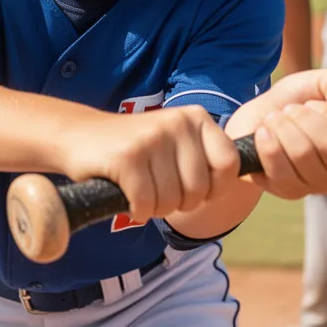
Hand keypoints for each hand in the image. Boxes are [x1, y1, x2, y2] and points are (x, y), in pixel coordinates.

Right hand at [62, 106, 240, 222]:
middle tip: (158, 189)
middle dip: (179, 202)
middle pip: (200, 191)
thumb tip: (248, 181)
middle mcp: (177, 122)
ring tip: (139, 186)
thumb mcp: (177, 142)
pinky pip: (147, 205)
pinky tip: (125, 192)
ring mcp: (152, 138)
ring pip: (173, 201)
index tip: (191, 188)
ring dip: (155, 207)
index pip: (229, 166)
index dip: (213, 188)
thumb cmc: (135, 149)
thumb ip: (207, 157)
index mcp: (196, 118)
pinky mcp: (127, 158)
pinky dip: (136, 209)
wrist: (78, 136)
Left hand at [224, 69, 326, 199]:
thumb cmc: (293, 101)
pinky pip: (280, 171)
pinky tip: (263, 133)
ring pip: (303, 156)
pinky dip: (268, 144)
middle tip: (292, 109)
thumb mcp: (317, 81)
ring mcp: (316, 184)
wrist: (255, 118)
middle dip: (305, 118)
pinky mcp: (288, 191)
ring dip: (282, 126)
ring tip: (275, 118)